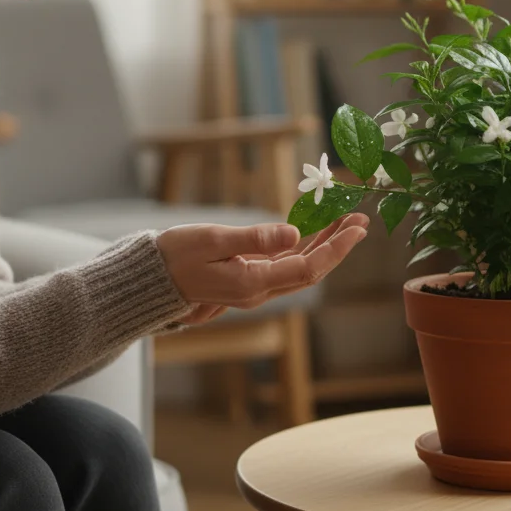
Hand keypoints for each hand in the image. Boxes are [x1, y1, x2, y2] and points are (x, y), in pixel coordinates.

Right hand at [157, 214, 369, 324]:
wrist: (150, 279)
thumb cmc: (175, 255)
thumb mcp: (212, 240)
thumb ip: (254, 238)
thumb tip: (293, 233)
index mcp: (252, 282)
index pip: (308, 268)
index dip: (336, 248)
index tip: (356, 228)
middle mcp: (258, 291)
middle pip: (311, 270)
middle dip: (338, 245)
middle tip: (360, 220)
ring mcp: (254, 287)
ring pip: (300, 268)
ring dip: (324, 244)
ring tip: (345, 221)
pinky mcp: (247, 279)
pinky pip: (285, 265)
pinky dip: (303, 246)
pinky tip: (312, 230)